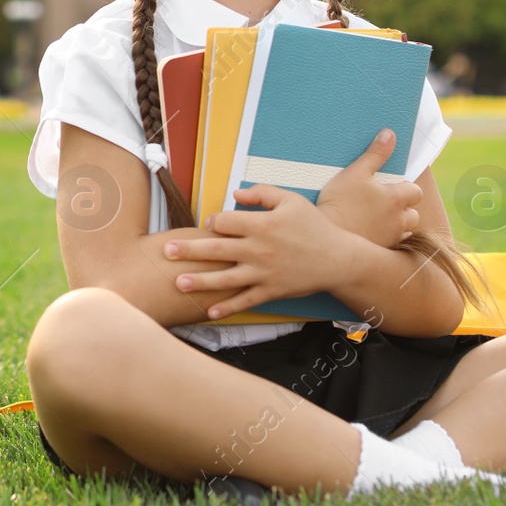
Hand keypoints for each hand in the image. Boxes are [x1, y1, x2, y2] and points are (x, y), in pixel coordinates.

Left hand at [162, 188, 353, 319]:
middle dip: (190, 250)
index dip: (212, 221)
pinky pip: (245, 300)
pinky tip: (209, 311)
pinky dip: (228, 307)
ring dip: (201, 281)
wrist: (339, 259)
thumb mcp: (290, 200)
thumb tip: (234, 194)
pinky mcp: (271, 291)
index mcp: (262, 225)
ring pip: (226, 278)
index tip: (208, 224)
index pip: (225, 222)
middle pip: (217, 248)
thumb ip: (261, 193)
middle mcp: (259, 250)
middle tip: (166, 252)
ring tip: (179, 283)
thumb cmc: (313, 226)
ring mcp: (264, 273)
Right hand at [315, 129, 421, 247]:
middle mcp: (399, 219)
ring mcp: (392, 237)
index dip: (405, 188)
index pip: (415, 191)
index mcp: (396, 198)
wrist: (327, 239)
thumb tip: (390, 134)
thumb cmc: (339, 202)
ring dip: (398, 224)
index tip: (389, 187)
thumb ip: (375, 154)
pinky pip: (394, 245)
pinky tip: (372, 234)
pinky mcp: (382, 251)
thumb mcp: (354, 172)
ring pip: (406, 230)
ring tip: (378, 219)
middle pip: (413, 213)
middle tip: (383, 203)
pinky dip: (388, 239)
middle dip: (404, 208)